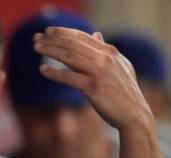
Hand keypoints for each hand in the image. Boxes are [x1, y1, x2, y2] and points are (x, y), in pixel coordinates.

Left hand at [33, 27, 153, 130]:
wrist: (134, 114)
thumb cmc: (124, 92)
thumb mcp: (119, 66)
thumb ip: (105, 51)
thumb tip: (96, 34)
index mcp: (110, 52)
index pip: (82, 37)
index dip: (63, 32)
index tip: (48, 31)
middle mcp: (105, 58)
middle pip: (73, 44)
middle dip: (53, 39)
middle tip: (36, 37)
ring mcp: (100, 72)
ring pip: (70, 57)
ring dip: (51, 50)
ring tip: (36, 47)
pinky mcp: (94, 87)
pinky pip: (70, 77)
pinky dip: (54, 73)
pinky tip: (42, 70)